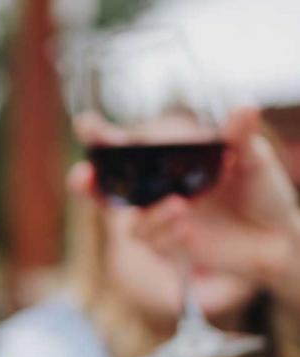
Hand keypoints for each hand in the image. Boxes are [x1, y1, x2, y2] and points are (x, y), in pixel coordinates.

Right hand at [73, 108, 299, 287]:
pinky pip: (154, 242)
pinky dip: (166, 234)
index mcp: (171, 164)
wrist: (279, 239)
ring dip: (149, 216)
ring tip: (179, 208)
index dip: (101, 137)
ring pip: (132, 223)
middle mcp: (159, 192)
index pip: (128, 149)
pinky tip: (187, 229)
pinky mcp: (171, 246)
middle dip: (87, 184)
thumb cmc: (263, 193)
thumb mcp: (255, 161)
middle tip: (81, 175)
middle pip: (108, 190)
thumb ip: (241, 136)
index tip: (85, 124)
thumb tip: (244, 107)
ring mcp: (162, 220)